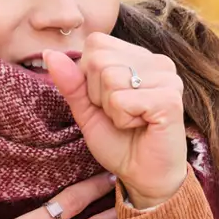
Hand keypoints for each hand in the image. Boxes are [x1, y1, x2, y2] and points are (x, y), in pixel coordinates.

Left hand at [45, 34, 187, 208]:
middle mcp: (157, 61)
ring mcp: (167, 78)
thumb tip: (49, 54)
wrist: (142, 175)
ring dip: (111, 109)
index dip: (89, 77)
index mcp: (139, 57)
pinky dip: (123, 120)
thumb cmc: (119, 141)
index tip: (108, 101)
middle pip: (99, 60)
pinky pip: (122, 100)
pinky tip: (141, 126)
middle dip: (98, 95)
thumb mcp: (86, 109)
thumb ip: (71, 82)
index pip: (95, 43)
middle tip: (120, 114)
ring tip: (131, 120)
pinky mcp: (170, 99)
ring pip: (110, 78)